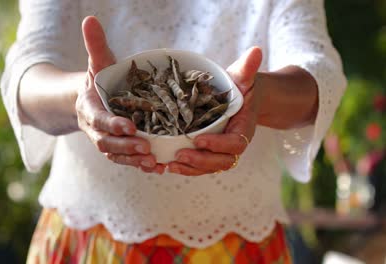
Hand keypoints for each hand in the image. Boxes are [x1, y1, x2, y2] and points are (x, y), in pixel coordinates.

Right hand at [76, 16, 164, 173]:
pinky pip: (128, 160)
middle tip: (146, 147)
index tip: (129, 126)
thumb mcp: (96, 63)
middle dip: (126, 146)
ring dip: (135, 160)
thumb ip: (95, 46)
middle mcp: (96, 130)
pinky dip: (141, 165)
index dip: (113, 125)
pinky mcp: (118, 149)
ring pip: (118, 155)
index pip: (100, 120)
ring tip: (154, 162)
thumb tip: (89, 19)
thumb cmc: (97, 80)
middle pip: (108, 143)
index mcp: (90, 110)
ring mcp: (107, 142)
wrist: (90, 101)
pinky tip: (159, 167)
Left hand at [168, 47, 263, 175]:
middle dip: (201, 161)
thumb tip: (256, 51)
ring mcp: (220, 151)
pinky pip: (198, 166)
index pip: (235, 143)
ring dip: (190, 168)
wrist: (241, 98)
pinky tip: (166, 164)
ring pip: (208, 167)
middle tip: (179, 155)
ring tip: (169, 164)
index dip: (218, 144)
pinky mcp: (208, 153)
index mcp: (243, 128)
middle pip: (222, 162)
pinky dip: (184, 168)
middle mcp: (233, 143)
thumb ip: (247, 68)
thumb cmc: (241, 86)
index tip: (199, 139)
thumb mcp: (243, 76)